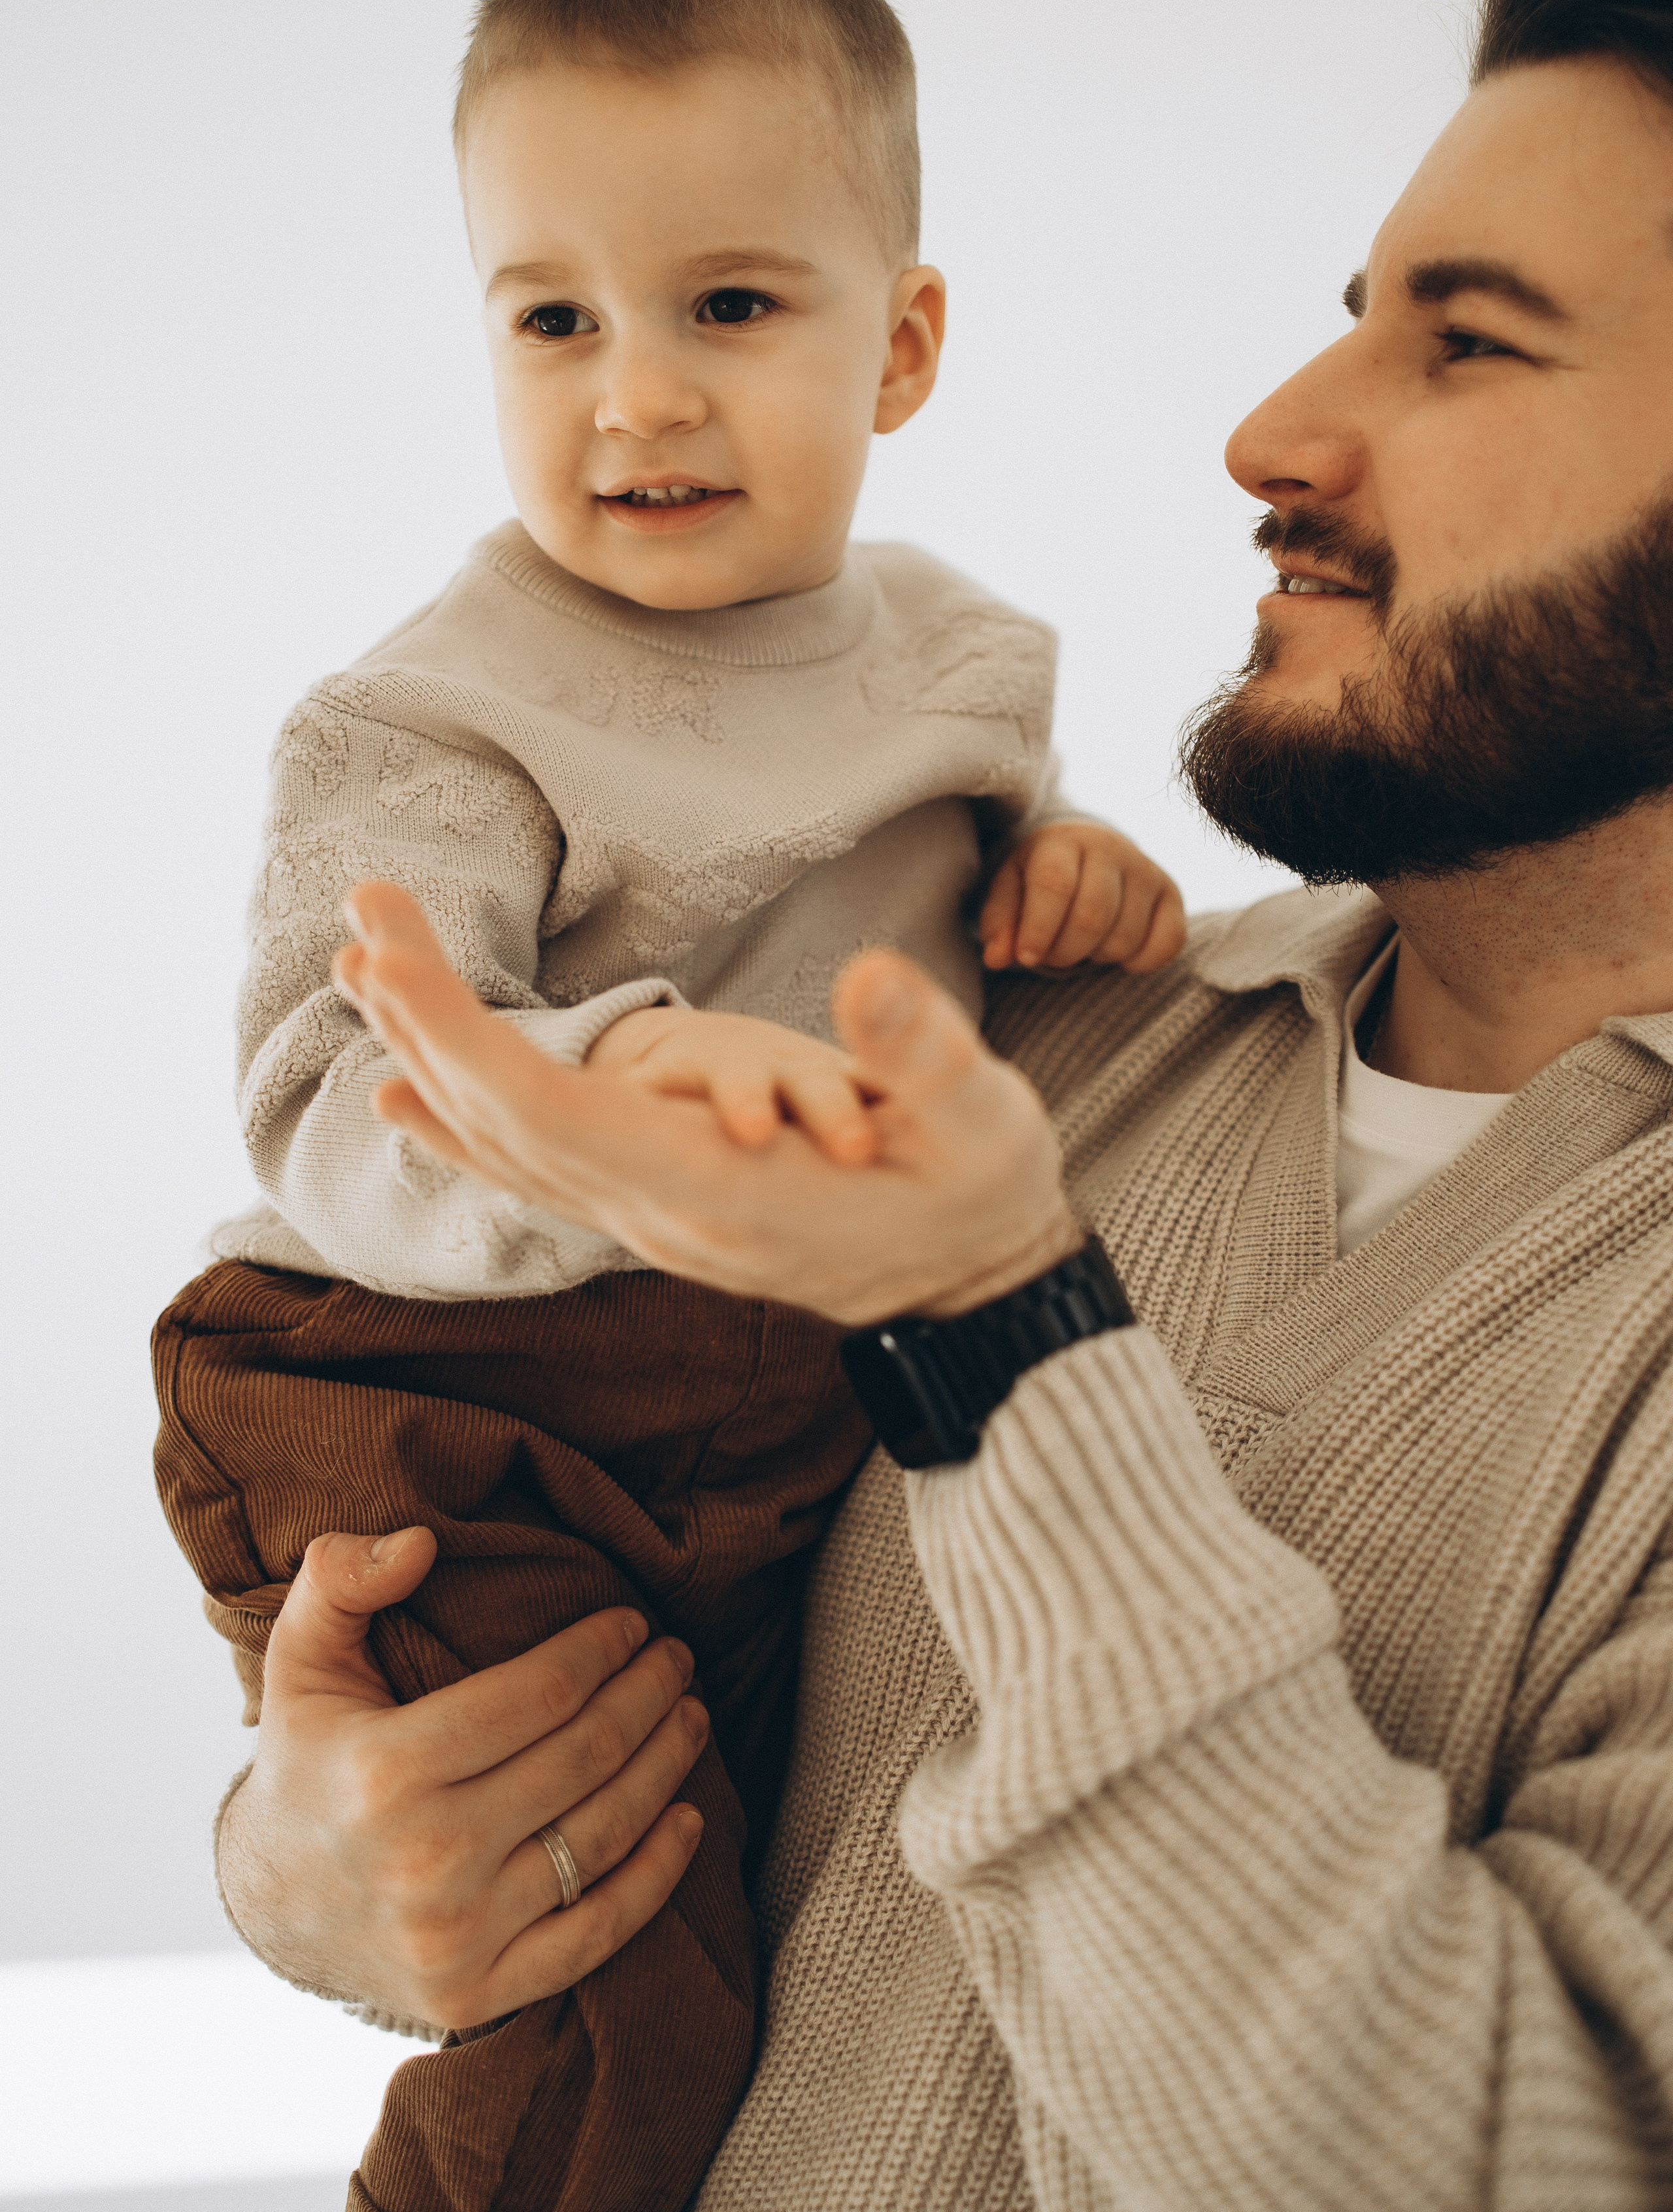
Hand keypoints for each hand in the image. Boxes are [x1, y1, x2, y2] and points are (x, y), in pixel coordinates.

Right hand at [217, 1523, 709, 2032]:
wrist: (275, 1904)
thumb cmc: (311, 1759)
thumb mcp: (300, 1656)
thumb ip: (340, 1578)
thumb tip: (419, 1542)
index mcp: (384, 1771)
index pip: (536, 1695)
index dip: (599, 1650)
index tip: (632, 1621)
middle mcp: (424, 1860)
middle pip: (582, 1758)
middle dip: (648, 1695)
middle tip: (678, 1657)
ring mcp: (456, 1937)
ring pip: (600, 1837)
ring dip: (665, 1766)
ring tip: (691, 1714)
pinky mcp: (479, 1993)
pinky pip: (596, 1933)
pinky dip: (656, 1877)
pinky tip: (687, 1819)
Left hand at [334, 883, 1081, 1323]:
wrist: (976, 1294)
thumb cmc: (983, 1193)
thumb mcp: (983, 1116)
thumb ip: (922, 1051)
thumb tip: (869, 975)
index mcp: (722, 1191)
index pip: (556, 1113)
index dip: (464, 1035)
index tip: (397, 956)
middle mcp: (662, 1218)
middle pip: (508, 1122)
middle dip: (423, 1020)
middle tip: (362, 916)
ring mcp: (653, 1224)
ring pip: (510, 1149)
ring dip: (431, 1059)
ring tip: (363, 973)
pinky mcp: (659, 1214)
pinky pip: (535, 1173)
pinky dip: (462, 1124)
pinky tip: (406, 1093)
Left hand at [979, 822, 1185, 972]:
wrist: (1087, 856)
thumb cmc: (1040, 881)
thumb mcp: (1010, 893)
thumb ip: (999, 923)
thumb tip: (997, 958)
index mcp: (1062, 841)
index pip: (1055, 885)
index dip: (1039, 929)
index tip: (1027, 958)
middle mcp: (1109, 847)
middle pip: (1091, 917)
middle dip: (1065, 952)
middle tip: (1052, 955)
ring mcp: (1145, 870)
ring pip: (1125, 937)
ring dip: (1097, 958)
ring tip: (1082, 945)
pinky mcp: (1172, 894)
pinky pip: (1167, 943)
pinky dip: (1140, 962)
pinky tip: (1119, 954)